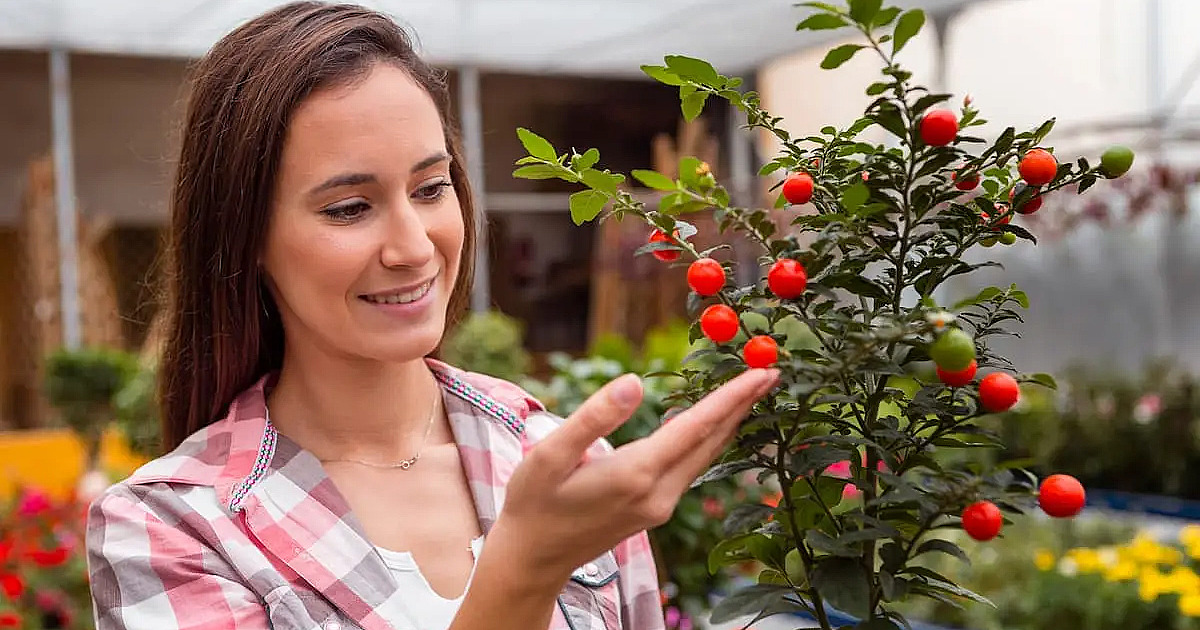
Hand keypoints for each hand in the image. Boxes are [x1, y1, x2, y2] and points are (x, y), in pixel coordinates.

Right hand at [492, 367, 779, 579]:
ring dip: (729, 422)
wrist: (532, 556)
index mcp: (637, 474)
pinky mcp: (655, 510)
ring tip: (750, 391)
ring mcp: (660, 506)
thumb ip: (594, 418)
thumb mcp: (551, 455)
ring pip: (705, 456)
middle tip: (771, 371)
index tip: (763, 373)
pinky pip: (691, 468)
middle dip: (743, 405)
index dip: (732, 397)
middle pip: (712, 441)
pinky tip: (710, 424)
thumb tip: (635, 382)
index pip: (697, 427)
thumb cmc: (535, 501)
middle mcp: (659, 493)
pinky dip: (707, 440)